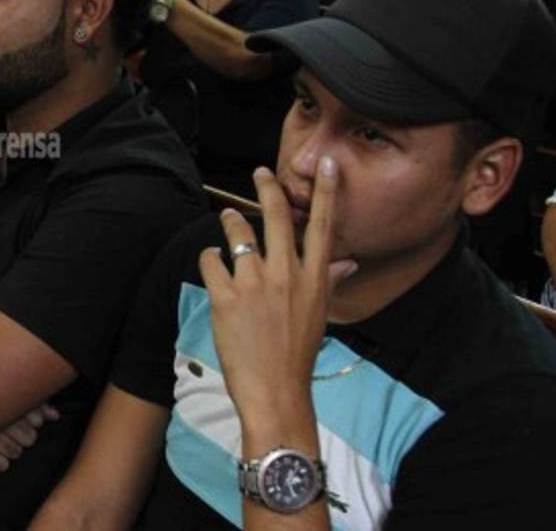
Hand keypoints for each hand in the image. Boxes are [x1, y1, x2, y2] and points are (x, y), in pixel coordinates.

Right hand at [0, 404, 60, 472]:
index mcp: (7, 401)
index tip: (18, 416)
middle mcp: (0, 419)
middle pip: (29, 438)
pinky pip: (1, 465)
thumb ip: (34, 402)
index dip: (31, 420)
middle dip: (22, 435)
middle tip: (6, 429)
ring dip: (10, 448)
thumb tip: (55, 416)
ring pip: (16, 452)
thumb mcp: (5, 393)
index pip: (36, 419)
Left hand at [199, 161, 355, 421]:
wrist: (276, 391)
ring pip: (238, 232)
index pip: (324, 226)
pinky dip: (208, 257)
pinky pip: (211, 259)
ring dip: (230, 221)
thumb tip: (348, 261)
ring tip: (226, 220)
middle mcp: (287, 275)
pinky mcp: (225, 296)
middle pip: (279, 217)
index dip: (326, 192)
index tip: (327, 165)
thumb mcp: (320, 314)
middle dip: (268, 187)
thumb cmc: (297, 354)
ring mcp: (254, 284)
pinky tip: (211, 263)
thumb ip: (328, 281)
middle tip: (261, 172)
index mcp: (314, 279)